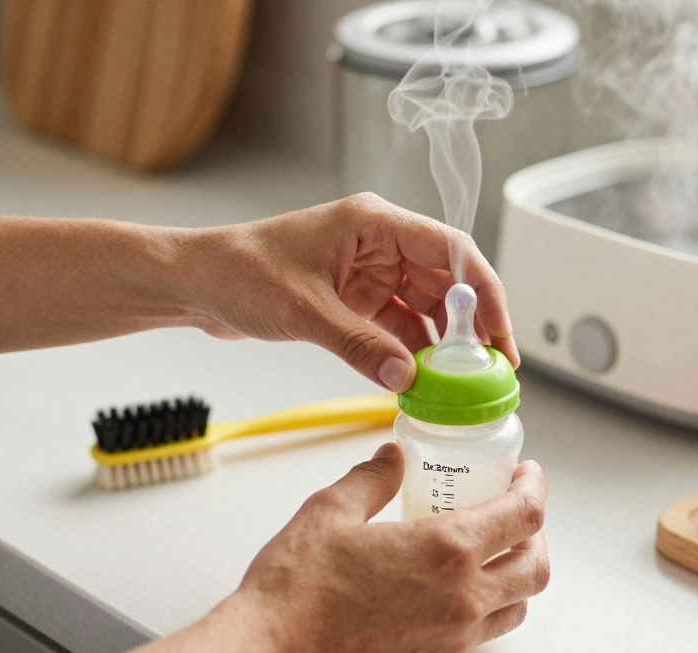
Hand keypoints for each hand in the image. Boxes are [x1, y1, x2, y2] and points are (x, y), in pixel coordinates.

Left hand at [183, 193, 519, 391]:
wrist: (196, 284)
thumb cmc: (239, 272)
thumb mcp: (304, 311)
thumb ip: (360, 346)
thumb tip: (408, 378)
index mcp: (374, 223)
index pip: (450, 251)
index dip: (484, 291)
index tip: (500, 334)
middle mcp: (378, 243)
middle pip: (446, 281)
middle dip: (470, 325)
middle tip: (491, 371)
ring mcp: (367, 272)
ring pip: (425, 308)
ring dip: (442, 344)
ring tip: (460, 383)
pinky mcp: (354, 300)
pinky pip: (397, 326)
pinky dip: (411, 353)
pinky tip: (422, 381)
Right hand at [232, 444, 548, 652]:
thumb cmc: (294, 593)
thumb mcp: (329, 512)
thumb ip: (372, 479)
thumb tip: (391, 459)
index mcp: (446, 550)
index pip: (524, 514)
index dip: (534, 487)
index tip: (526, 475)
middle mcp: (462, 600)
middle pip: (535, 567)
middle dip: (535, 535)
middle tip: (515, 516)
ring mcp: (452, 641)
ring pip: (514, 608)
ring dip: (513, 577)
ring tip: (489, 557)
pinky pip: (477, 639)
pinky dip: (478, 611)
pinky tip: (446, 596)